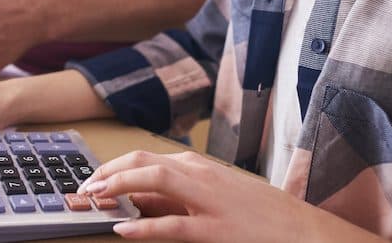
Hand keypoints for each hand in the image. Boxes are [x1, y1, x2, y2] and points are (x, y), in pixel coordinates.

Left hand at [80, 150, 351, 241]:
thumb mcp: (218, 197)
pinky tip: (123, 229)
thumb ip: (181, 197)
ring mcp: (209, 201)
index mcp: (201, 168)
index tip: (94, 178)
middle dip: (109, 171)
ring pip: (153, 182)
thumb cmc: (263, 217)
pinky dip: (143, 227)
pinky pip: (172, 226)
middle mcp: (202, 176)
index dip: (116, 166)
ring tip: (94, 198)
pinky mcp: (217, 230)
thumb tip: (140, 202)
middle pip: (143, 162)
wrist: (306, 233)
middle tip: (85, 185)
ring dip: (117, 187)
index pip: (148, 158)